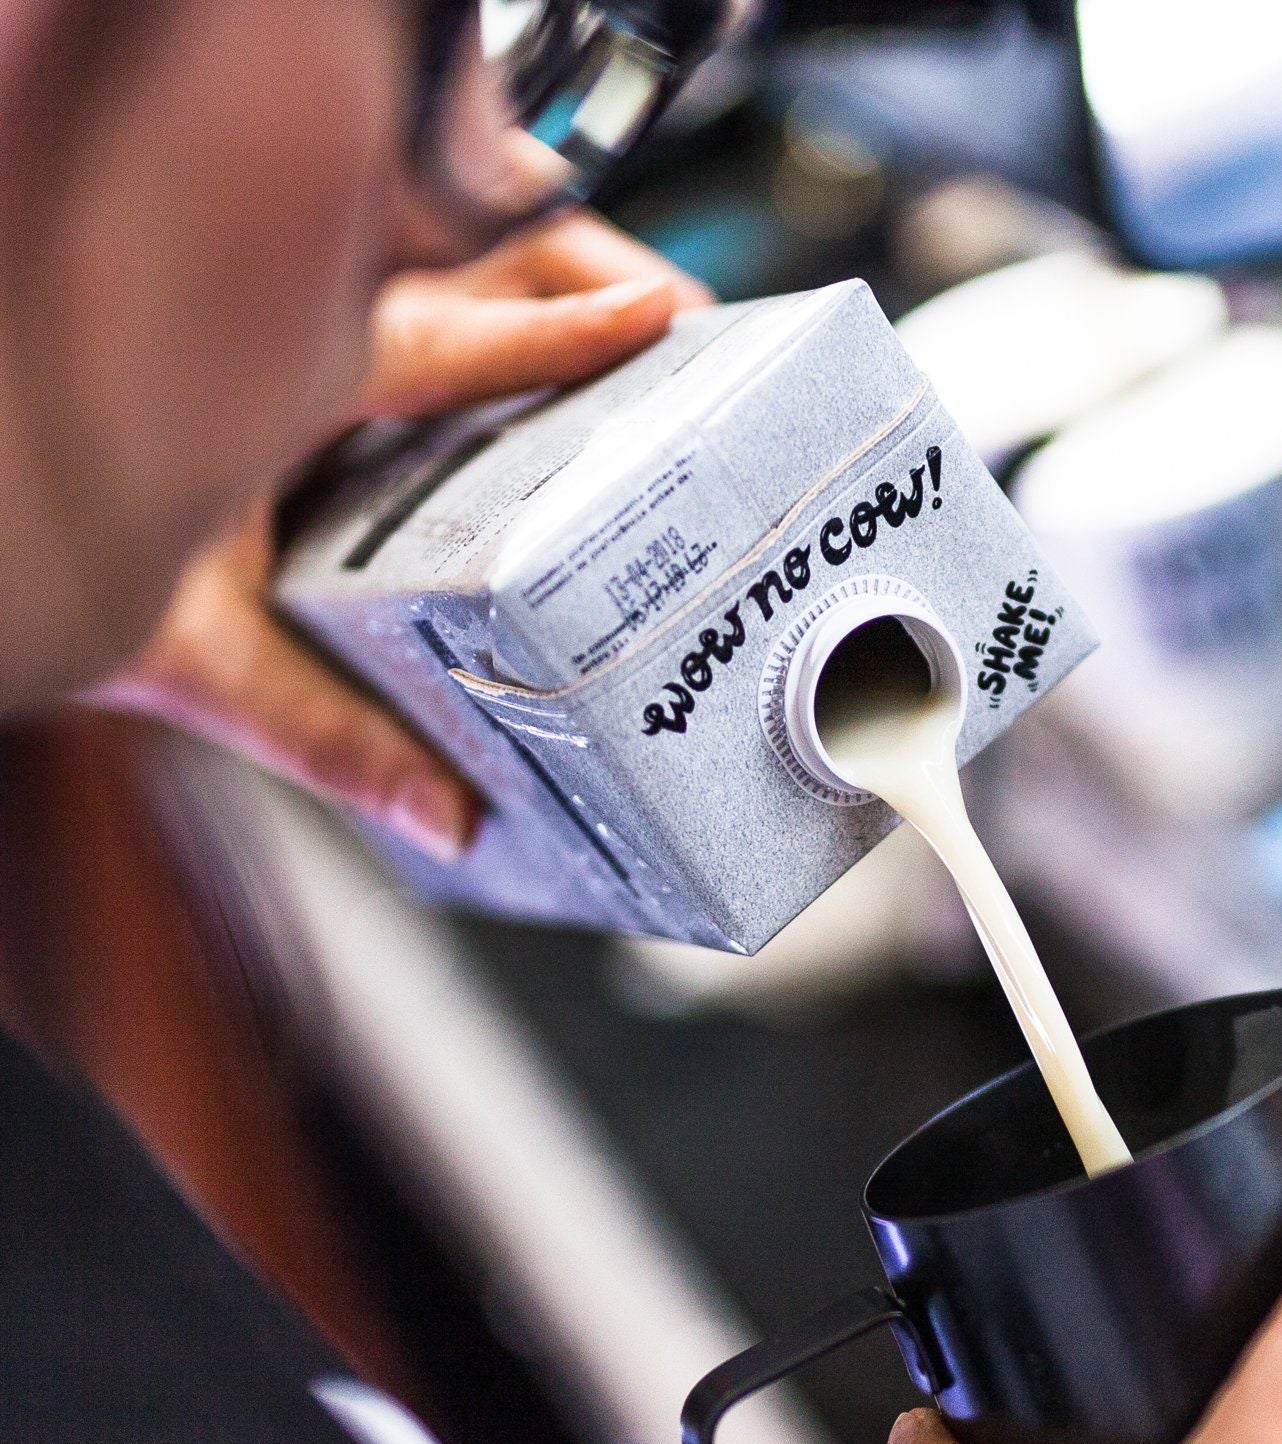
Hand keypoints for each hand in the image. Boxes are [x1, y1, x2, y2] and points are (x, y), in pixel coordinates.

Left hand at [100, 212, 712, 861]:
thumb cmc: (45, 560)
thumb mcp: (196, 658)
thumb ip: (324, 737)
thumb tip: (445, 811)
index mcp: (278, 383)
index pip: (453, 335)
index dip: (564, 328)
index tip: (659, 318)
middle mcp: (295, 332)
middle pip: (470, 253)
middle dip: (585, 271)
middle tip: (676, 328)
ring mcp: (301, 324)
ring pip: (447, 253)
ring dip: (543, 276)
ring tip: (630, 330)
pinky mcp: (300, 345)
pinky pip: (419, 292)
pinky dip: (495, 307)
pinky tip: (534, 371)